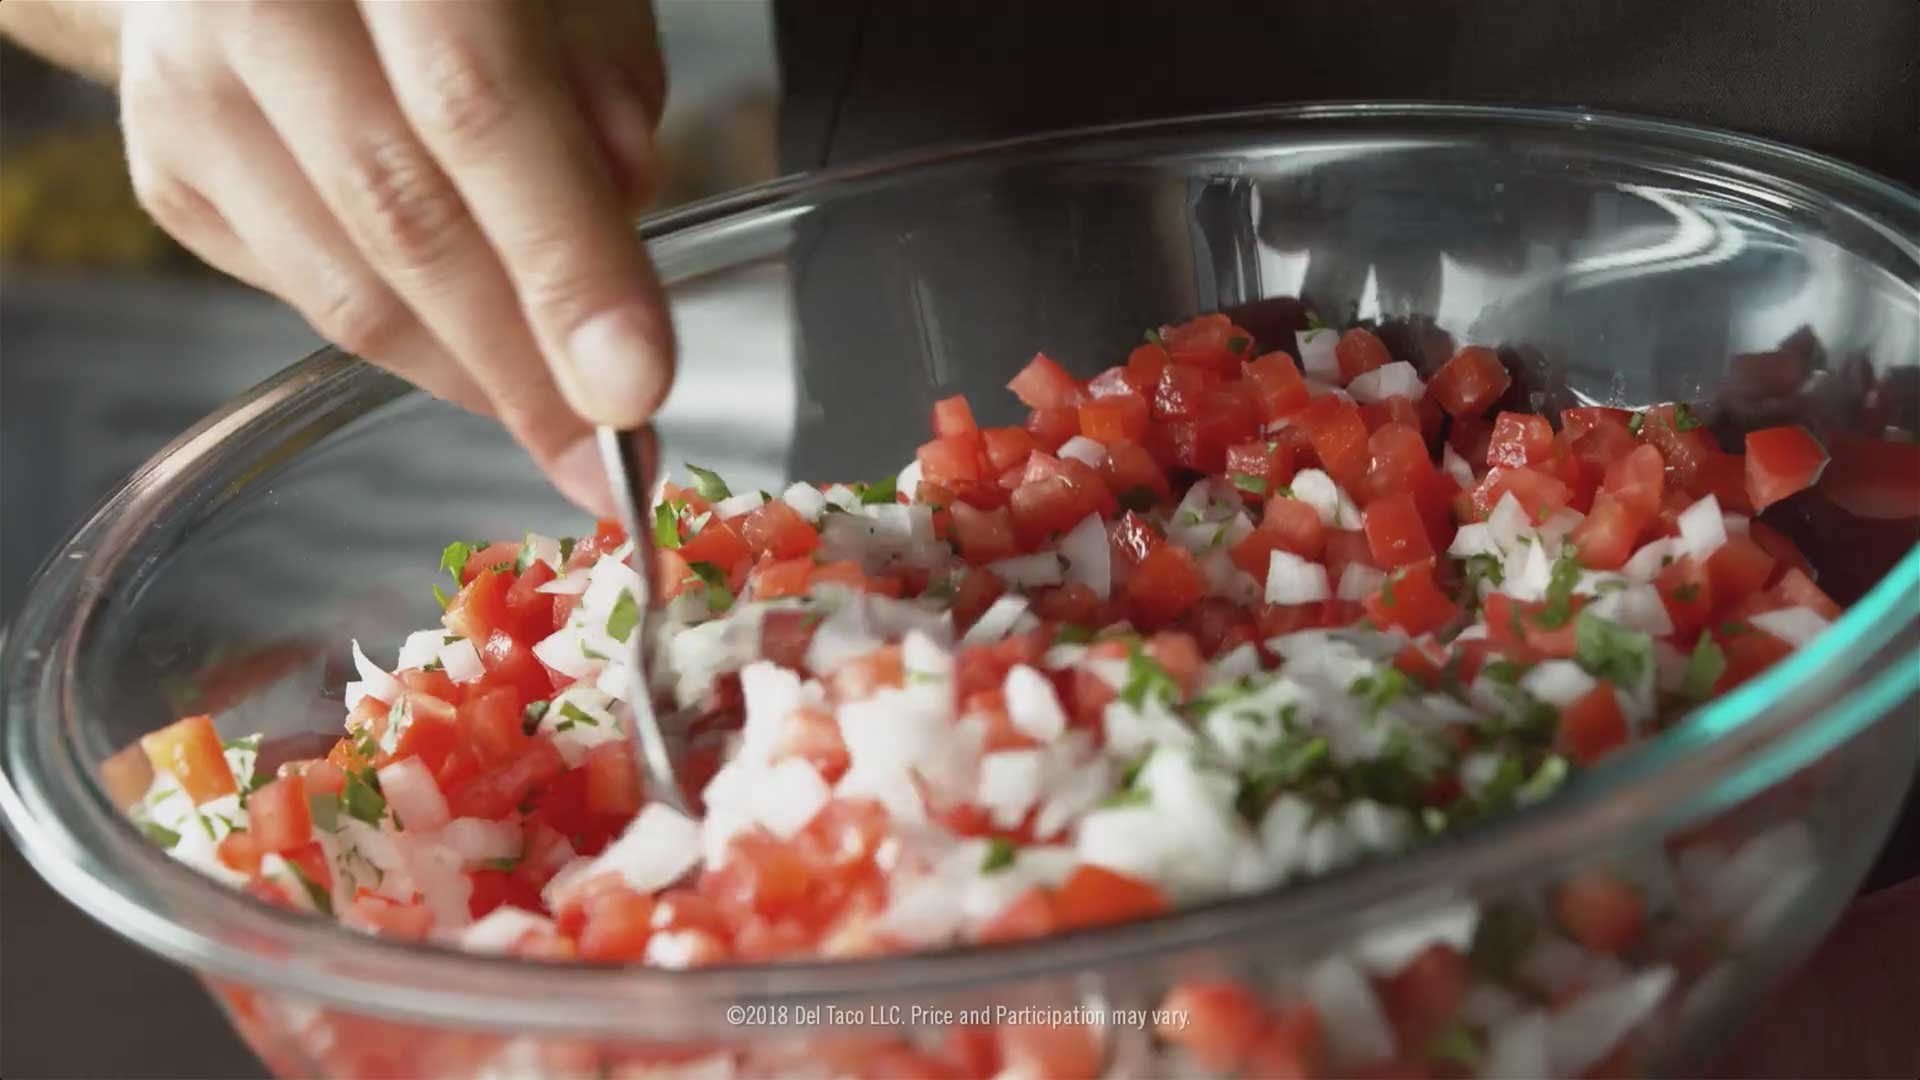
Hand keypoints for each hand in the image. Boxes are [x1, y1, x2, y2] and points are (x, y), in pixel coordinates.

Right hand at [114, 0, 671, 515]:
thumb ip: (603, 76)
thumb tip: (623, 204)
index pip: (478, 108)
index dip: (565, 257)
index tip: (635, 384)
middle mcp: (256, 2)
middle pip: (401, 214)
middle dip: (523, 359)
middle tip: (609, 452)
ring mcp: (190, 91)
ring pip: (348, 288)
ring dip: (475, 375)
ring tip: (565, 419)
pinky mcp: (167, 175)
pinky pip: (312, 302)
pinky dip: (416, 349)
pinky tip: (483, 353)